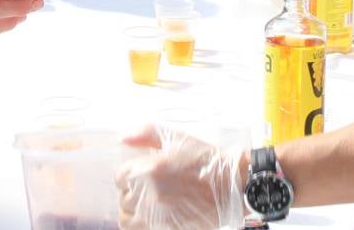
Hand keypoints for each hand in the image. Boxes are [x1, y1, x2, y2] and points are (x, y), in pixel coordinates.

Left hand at [116, 125, 245, 229]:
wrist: (233, 187)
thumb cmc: (207, 160)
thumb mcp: (178, 138)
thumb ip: (147, 133)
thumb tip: (124, 139)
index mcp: (151, 170)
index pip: (120, 176)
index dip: (128, 174)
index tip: (137, 173)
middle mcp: (151, 195)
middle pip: (123, 198)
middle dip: (130, 192)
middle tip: (144, 188)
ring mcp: (158, 216)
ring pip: (127, 220)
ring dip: (131, 212)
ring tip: (143, 205)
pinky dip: (140, 225)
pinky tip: (150, 217)